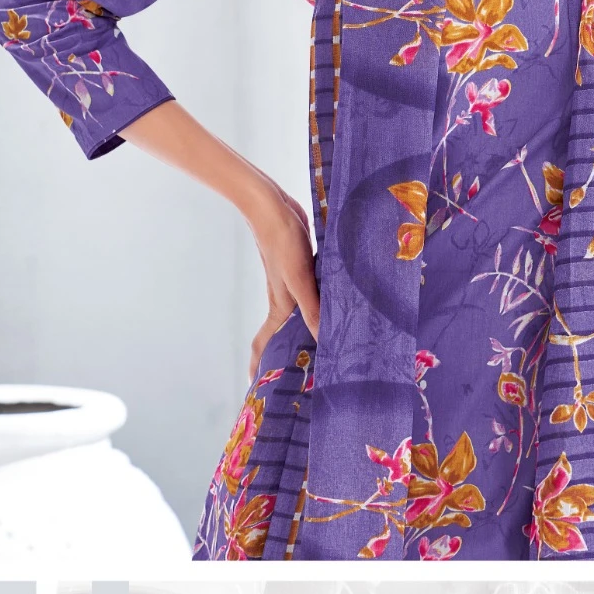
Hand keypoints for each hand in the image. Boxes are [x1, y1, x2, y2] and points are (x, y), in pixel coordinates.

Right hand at [245, 181, 320, 380]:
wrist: (271, 207)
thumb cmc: (282, 243)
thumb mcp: (299, 278)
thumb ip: (311, 308)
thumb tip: (322, 340)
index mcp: (280, 305)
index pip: (265, 342)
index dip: (261, 363)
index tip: (258, 386)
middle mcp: (285, 298)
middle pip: (283, 331)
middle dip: (288, 351)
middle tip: (305, 371)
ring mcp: (293, 282)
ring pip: (300, 312)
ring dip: (306, 327)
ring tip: (323, 342)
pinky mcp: (303, 266)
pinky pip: (311, 292)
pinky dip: (319, 303)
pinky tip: (335, 302)